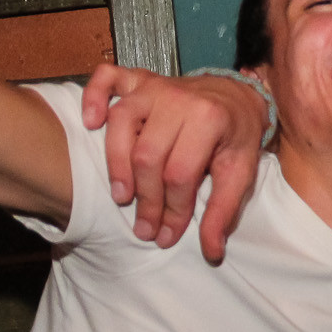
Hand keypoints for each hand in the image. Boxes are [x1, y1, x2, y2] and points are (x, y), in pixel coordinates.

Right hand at [80, 63, 267, 262]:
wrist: (239, 96)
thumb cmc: (237, 137)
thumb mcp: (240, 173)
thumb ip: (224, 210)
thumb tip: (211, 252)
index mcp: (209, 119)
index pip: (180, 174)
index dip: (172, 211)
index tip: (166, 236)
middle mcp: (178, 98)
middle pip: (148, 155)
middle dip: (146, 199)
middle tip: (144, 228)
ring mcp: (155, 85)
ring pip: (121, 124)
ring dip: (116, 164)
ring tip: (122, 198)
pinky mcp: (139, 78)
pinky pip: (107, 78)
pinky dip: (93, 96)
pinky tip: (91, 123)